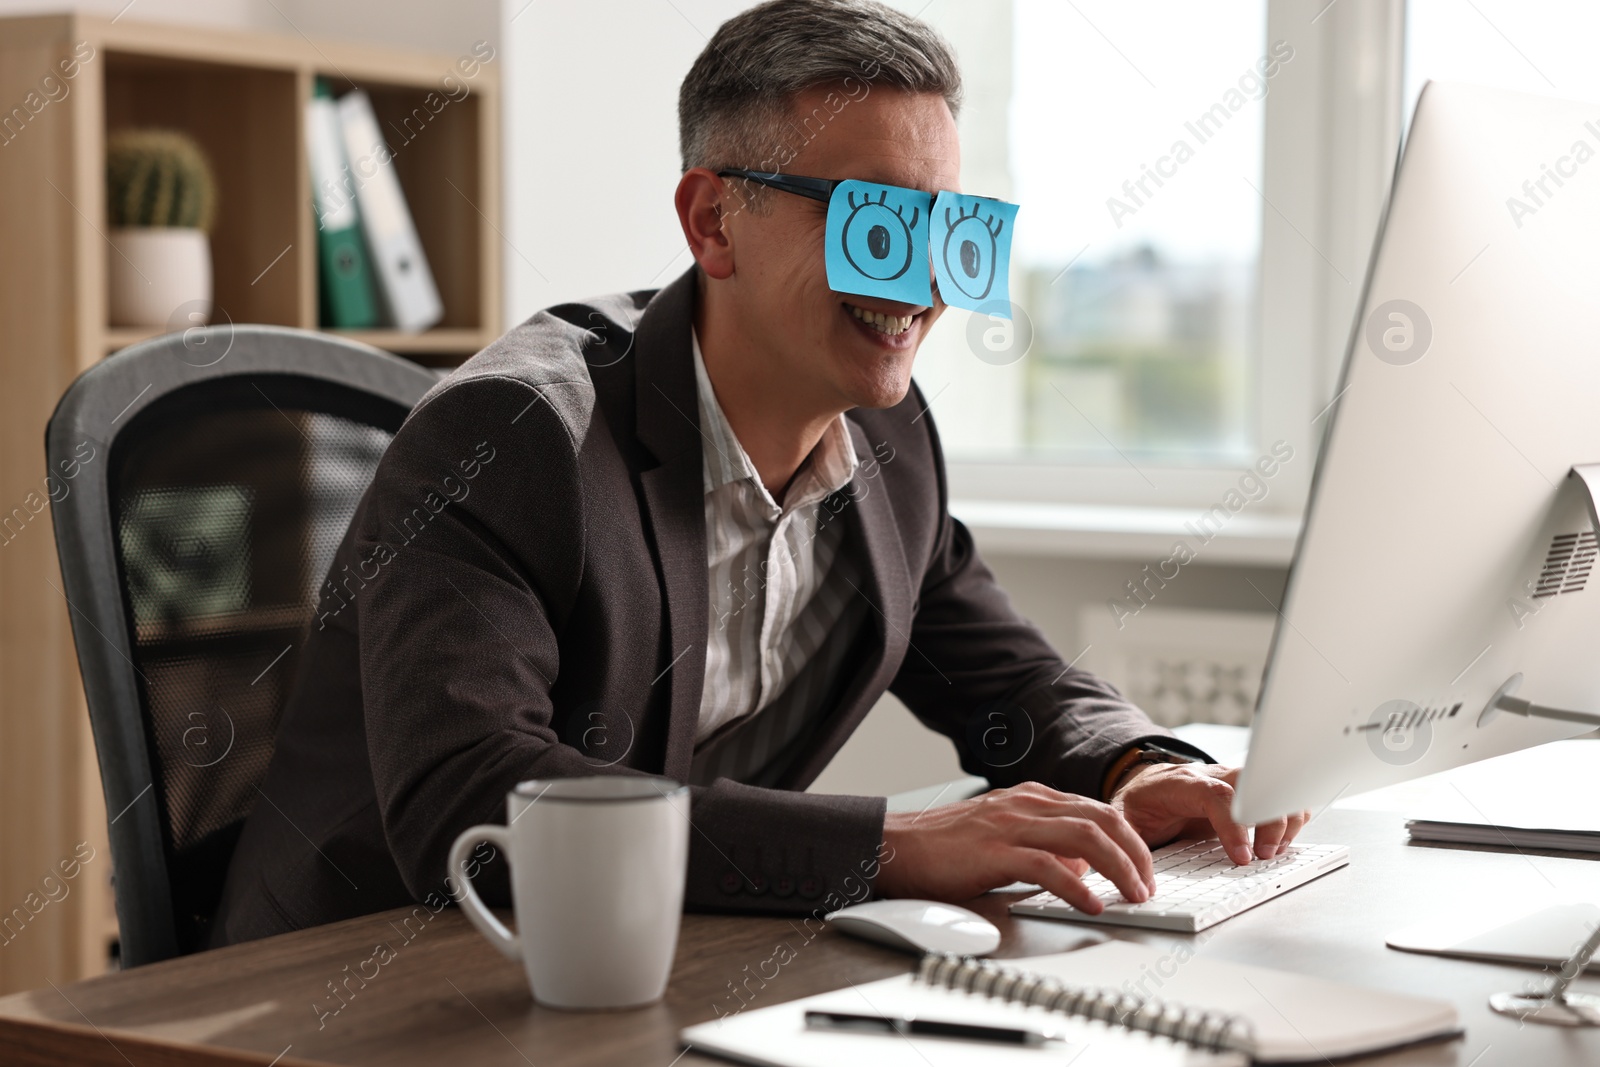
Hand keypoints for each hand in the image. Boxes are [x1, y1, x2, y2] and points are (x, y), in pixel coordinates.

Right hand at [876, 782, 1156, 914]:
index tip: (1145, 866)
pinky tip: (1092, 904)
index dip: (1129, 838)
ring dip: (1119, 868)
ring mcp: (1010, 825)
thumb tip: (1083, 867)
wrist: (893, 846)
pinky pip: (1048, 867)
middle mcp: (1026, 804)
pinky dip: (1078, 888)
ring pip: (1084, 837)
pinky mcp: (994, 851)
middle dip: (1136, 852)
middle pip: (1101, 818)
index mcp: (1030, 797)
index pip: (1097, 809)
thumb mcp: (1003, 836)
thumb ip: (1044, 844)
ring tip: (1135, 894)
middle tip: (1150, 883)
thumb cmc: (943, 847)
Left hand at [1110, 762, 1309, 864]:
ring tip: (1272, 852)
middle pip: (1254, 784)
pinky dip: (1290, 817)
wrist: (1147, 784)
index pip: (1215, 795)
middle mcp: (1212, 777)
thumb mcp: (1123, 818)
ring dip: (1283, 819)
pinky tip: (1280, 844)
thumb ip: (1127, 840)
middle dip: (1267, 820)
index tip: (1242, 857)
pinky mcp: (1247, 795)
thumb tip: (1136, 874)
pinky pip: (1280, 796)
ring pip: (1273, 786)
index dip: (1233, 825)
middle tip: (1263, 855)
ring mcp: (1233, 783)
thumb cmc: (1140, 802)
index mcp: (1181, 783)